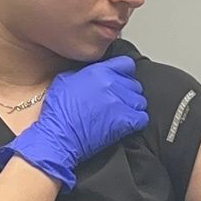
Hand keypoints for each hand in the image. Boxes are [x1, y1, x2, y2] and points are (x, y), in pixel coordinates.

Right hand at [0, 55, 147, 191]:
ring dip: (133, 107)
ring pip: (140, 101)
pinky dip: (137, 121)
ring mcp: (120, 103)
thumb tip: (94, 73)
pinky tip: (128, 124)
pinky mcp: (125, 121)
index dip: (125, 72)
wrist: (58, 136)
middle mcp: (112, 84)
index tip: (121, 79)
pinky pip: (142, 118)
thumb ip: (84, 73)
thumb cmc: (58, 112)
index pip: (126, 64)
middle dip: (128, 92)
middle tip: (120, 101)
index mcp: (98, 71)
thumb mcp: (65, 80)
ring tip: (123, 114)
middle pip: (134, 84)